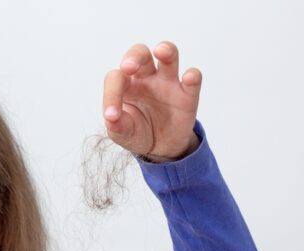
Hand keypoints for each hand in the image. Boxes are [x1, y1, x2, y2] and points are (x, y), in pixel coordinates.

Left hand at [103, 41, 201, 161]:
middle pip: (141, 53)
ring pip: (169, 55)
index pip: (116, 77)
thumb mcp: (121, 133)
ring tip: (161, 52)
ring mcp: (168, 83)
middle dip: (134, 56)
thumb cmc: (137, 132)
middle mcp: (146, 78)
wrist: (160, 148)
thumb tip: (110, 118)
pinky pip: (193, 79)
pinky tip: (188, 78)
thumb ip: (116, 125)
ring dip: (166, 50)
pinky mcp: (187, 95)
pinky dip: (192, 76)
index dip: (111, 93)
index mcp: (126, 85)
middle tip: (128, 67)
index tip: (112, 116)